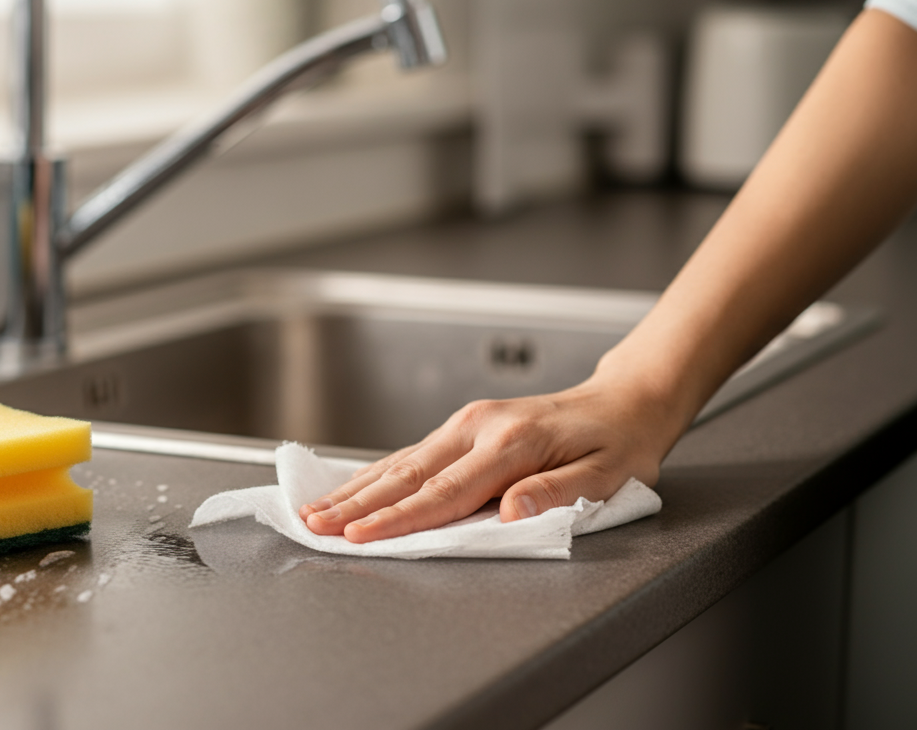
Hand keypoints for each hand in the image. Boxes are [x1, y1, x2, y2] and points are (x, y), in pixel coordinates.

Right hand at [297, 375, 680, 542]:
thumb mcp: (608, 477)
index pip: (445, 493)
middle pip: (407, 475)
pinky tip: (351, 488)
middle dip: (355, 503)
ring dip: (355, 488)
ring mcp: (467, 424)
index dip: (397, 519)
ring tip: (315, 509)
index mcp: (511, 444)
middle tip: (314, 524)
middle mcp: (479, 428)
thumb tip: (511, 515)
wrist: (624, 402)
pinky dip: (375, 474)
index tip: (359, 535)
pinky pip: (411, 455)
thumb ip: (557, 495)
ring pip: (401, 463)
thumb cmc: (619, 444)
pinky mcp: (463, 427)